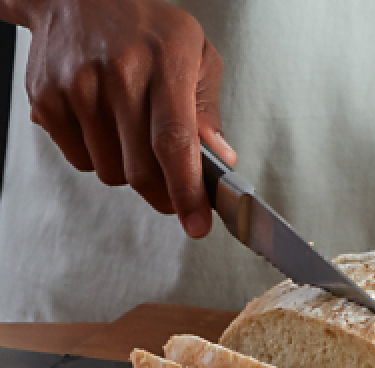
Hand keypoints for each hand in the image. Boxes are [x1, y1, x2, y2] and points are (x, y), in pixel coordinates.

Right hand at [23, 0, 235, 237]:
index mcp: (166, 60)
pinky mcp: (46, 98)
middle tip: (174, 189)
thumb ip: (208, 111)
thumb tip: (220, 159)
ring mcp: (77, 86)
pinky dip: (98, 156)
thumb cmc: (147, 27)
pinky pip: (80, 160)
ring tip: (133, 132)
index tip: (197, 224)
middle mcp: (119, 73)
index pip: (174, 142)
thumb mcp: (196, 54)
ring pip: (110, 172)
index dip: (186, 191)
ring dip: (128, 170)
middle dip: (162, 193)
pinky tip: (105, 124)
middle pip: (140, 169)